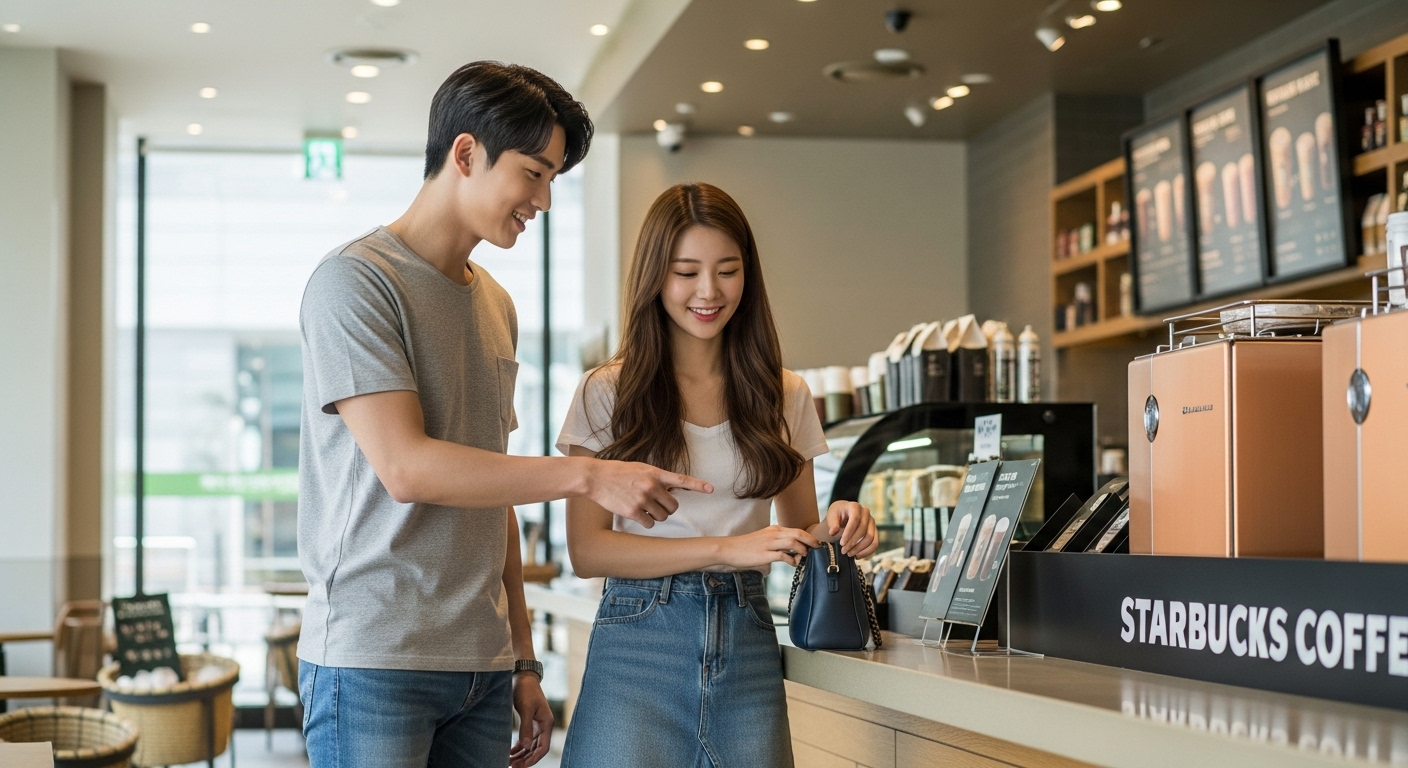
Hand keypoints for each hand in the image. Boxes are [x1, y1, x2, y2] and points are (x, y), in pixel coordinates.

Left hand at [509, 672, 552, 767]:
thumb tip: (525, 747)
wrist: (522, 676)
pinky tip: (510, 753)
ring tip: (509, 763)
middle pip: (536, 749)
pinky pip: (525, 739)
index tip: (522, 767)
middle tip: (513, 767)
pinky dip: (519, 747)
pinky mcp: (529, 722)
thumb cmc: (526, 690)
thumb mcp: (525, 708)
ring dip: (521, 755)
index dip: (533, 759)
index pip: (543, 747)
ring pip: (530, 746)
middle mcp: (543, 726)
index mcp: (547, 723)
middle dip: (526, 760)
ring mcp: (536, 725)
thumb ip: (526, 728)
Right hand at [584, 459, 712, 528]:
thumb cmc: (618, 472)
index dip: (697, 485)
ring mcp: (642, 499)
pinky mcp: (633, 511)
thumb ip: (656, 477)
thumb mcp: (640, 468)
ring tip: (643, 507)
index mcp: (655, 473)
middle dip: (667, 508)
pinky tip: (636, 513)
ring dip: (657, 516)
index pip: (681, 480)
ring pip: (662, 516)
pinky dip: (646, 522)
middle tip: (656, 504)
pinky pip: (650, 523)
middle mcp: (651, 485)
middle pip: (673, 506)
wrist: (596, 477)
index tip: (711, 489)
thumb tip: (670, 490)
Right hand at [722, 525, 821, 568]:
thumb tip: (792, 553)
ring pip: (793, 543)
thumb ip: (778, 544)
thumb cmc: (746, 547)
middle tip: (819, 548)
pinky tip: (793, 564)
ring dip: (803, 550)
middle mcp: (773, 533)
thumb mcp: (765, 541)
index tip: (816, 544)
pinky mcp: (765, 554)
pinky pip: (784, 555)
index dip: (808, 537)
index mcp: (774, 529)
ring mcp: (769, 543)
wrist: (729, 549)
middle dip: (811, 540)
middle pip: (798, 533)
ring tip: (805, 558)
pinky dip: (792, 560)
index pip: (796, 530)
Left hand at [824, 501, 877, 557]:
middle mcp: (866, 513)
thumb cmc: (837, 514)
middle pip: (863, 530)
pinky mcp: (875, 531)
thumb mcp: (832, 516)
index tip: (841, 543)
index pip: (855, 519)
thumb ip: (832, 523)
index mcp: (855, 507)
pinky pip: (875, 543)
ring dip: (860, 548)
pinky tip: (857, 556)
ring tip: (849, 554)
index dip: (849, 533)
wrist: (844, 514)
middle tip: (843, 551)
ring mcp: (872, 522)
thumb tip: (833, 532)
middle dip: (853, 543)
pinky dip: (867, 552)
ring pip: (870, 538)